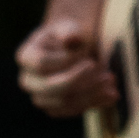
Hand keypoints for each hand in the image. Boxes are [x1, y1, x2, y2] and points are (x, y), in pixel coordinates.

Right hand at [15, 0, 117, 117]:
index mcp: (26, 56)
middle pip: (50, 88)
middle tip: (105, 73)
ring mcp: (40, 97)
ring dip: (90, 95)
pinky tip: (112, 94)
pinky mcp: (55, 108)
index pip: (41, 64)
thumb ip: (69, 30)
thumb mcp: (68, 26)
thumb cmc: (68, 34)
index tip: (88, 56)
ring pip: (63, 103)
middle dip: (80, 82)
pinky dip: (93, 103)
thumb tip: (72, 38)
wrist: (72, 47)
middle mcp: (28, 80)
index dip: (65, 62)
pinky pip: (72, 111)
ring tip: (112, 81)